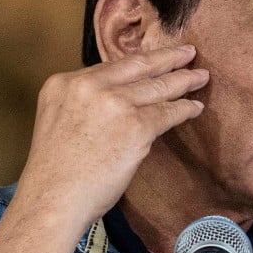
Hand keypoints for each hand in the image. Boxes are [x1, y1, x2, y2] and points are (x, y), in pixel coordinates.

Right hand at [17, 43, 208, 233]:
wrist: (52, 201)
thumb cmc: (54, 173)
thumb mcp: (58, 120)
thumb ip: (85, 103)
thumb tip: (120, 97)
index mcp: (64, 83)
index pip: (111, 67)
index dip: (138, 63)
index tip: (154, 59)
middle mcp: (89, 86)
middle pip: (138, 66)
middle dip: (167, 58)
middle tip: (188, 52)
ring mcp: (114, 103)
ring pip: (158, 87)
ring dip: (183, 81)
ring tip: (200, 76)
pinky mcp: (136, 125)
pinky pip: (168, 113)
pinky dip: (184, 109)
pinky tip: (195, 107)